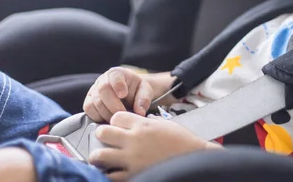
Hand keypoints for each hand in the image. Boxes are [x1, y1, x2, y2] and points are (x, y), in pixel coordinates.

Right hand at [83, 67, 153, 122]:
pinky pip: (88, 109)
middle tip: (123, 114)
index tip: (123, 95)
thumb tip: (140, 112)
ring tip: (118, 119)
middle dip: (113, 105)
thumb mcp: (145, 91)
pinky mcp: (88, 101)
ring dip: (107, 113)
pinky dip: (98, 116)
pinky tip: (108, 119)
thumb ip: (144, 99)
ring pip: (95, 101)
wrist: (129, 95)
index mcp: (117, 73)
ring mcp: (93, 90)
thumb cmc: (137, 91)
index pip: (114, 76)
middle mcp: (103, 80)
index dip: (118, 85)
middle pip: (103, 89)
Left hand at [88, 112, 220, 180]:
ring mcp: (131, 158)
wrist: (194, 158)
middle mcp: (134, 139)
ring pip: (99, 155)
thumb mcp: (165, 124)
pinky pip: (110, 175)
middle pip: (102, 132)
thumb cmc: (183, 141)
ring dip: (99, 155)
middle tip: (106, 140)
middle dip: (102, 135)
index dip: (116, 121)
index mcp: (143, 124)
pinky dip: (108, 174)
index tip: (118, 126)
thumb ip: (149, 122)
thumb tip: (140, 122)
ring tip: (103, 158)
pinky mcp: (133, 174)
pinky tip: (113, 171)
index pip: (115, 117)